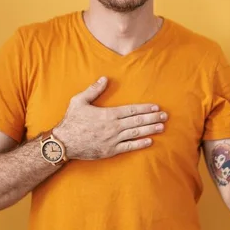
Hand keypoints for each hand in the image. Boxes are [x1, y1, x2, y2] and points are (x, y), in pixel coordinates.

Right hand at [53, 77, 167, 159]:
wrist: (64, 143)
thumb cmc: (71, 121)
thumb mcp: (79, 101)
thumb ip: (93, 90)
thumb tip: (104, 78)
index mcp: (108, 114)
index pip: (131, 110)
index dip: (145, 108)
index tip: (156, 107)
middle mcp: (113, 127)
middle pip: (137, 121)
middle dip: (152, 118)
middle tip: (165, 116)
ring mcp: (113, 139)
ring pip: (136, 133)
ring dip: (150, 130)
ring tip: (162, 127)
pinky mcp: (110, 150)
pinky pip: (128, 147)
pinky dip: (140, 144)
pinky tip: (150, 141)